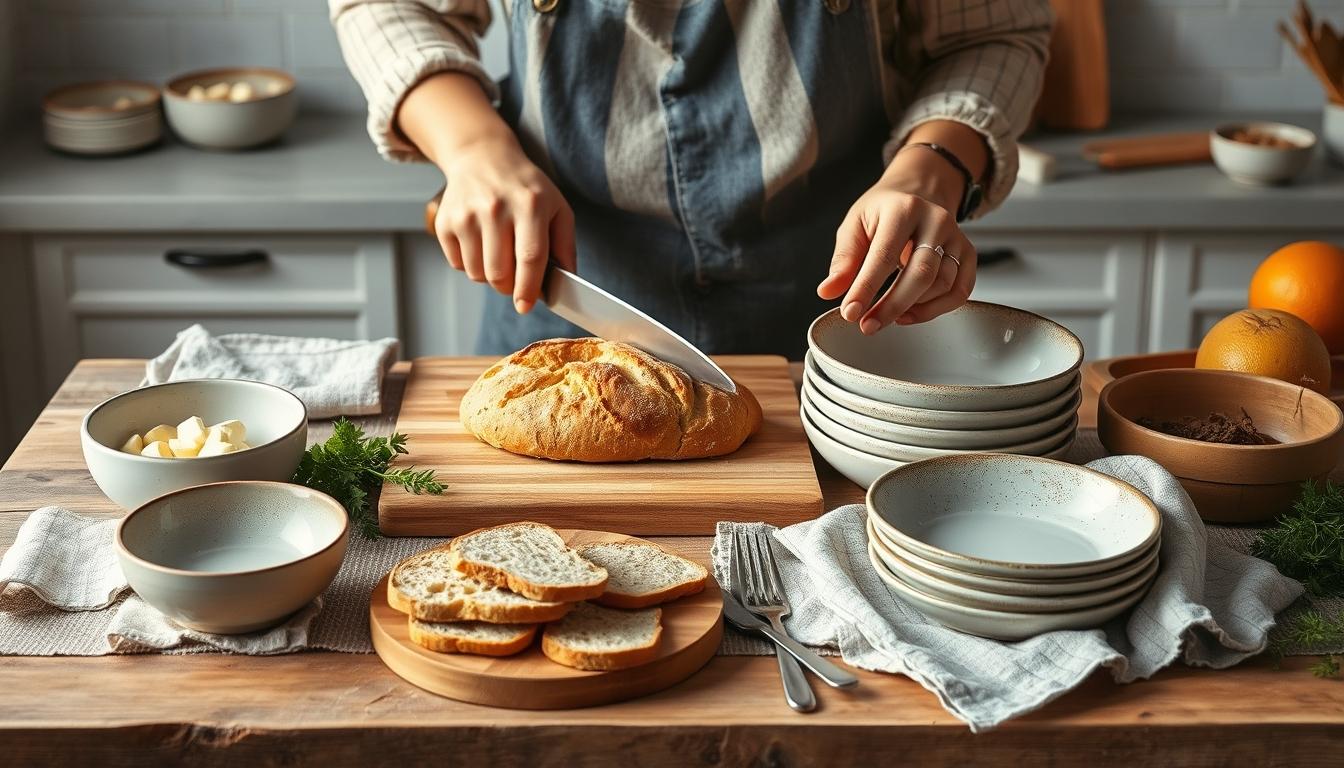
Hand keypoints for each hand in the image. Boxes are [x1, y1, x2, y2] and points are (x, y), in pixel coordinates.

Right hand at [434, 138, 575, 313]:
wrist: (482, 157)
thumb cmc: (525, 188)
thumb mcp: (557, 207)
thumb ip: (565, 246)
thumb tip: (566, 283)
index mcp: (530, 204)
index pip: (530, 257)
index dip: (528, 288)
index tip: (525, 306)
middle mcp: (495, 208)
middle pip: (500, 273)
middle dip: (510, 286)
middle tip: (516, 277)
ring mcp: (466, 215)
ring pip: (478, 274)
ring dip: (490, 276)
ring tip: (499, 253)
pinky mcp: (445, 222)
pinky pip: (459, 265)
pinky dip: (472, 264)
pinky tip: (480, 242)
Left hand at [818, 179, 975, 334]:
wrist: (917, 192)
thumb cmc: (883, 211)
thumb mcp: (854, 225)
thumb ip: (843, 260)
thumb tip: (829, 291)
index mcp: (903, 209)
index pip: (884, 255)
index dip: (866, 288)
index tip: (850, 312)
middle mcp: (936, 220)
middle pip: (921, 273)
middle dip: (892, 305)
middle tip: (868, 325)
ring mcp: (956, 237)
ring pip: (942, 284)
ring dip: (913, 309)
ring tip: (885, 316)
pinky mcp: (968, 253)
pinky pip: (960, 291)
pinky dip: (936, 310)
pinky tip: (911, 313)